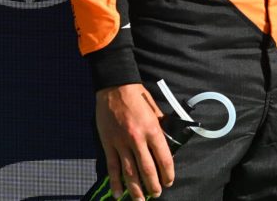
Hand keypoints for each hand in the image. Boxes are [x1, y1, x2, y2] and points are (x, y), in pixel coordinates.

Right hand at [95, 83, 174, 199]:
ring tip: (141, 200)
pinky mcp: (108, 144)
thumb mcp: (156, 110)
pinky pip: (112, 167)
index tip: (169, 182)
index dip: (168, 173)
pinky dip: (115, 182)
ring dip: (135, 189)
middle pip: (147, 169)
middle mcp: (137, 139)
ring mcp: (121, 143)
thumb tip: (167, 142)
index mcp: (152, 130)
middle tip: (156, 194)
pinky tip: (118, 193)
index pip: (163, 158)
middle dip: (153, 185)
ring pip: (129, 172)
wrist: (115, 87)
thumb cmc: (138, 97)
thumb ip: (161, 127)